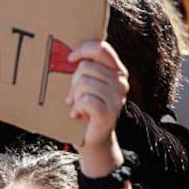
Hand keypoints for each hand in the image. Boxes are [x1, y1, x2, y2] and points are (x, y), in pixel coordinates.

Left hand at [65, 41, 129, 160]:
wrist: (92, 140)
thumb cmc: (86, 108)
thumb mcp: (87, 83)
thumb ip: (85, 67)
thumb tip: (67, 55)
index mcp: (117, 70)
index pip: (101, 48)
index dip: (83, 50)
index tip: (70, 59)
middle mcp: (121, 82)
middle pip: (86, 66)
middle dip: (74, 82)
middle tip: (74, 96)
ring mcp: (117, 98)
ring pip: (84, 83)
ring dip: (75, 97)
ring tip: (78, 106)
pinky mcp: (109, 113)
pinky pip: (86, 100)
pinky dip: (77, 107)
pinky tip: (78, 114)